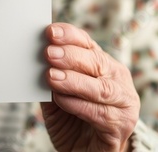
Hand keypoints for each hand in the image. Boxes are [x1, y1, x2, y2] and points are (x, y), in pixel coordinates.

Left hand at [42, 23, 138, 151]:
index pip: (88, 43)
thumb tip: (33, 61)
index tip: (50, 32)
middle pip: (96, 62)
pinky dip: (77, 105)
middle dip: (71, 56)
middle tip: (49, 53)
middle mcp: (117, 79)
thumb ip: (51, 77)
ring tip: (51, 76)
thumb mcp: (57, 95)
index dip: (70, 35)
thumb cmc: (72, 118)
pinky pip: (98, 113)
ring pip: (100, 88)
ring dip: (73, 81)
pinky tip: (61, 100)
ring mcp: (123, 103)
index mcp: (102, 65)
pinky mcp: (121, 126)